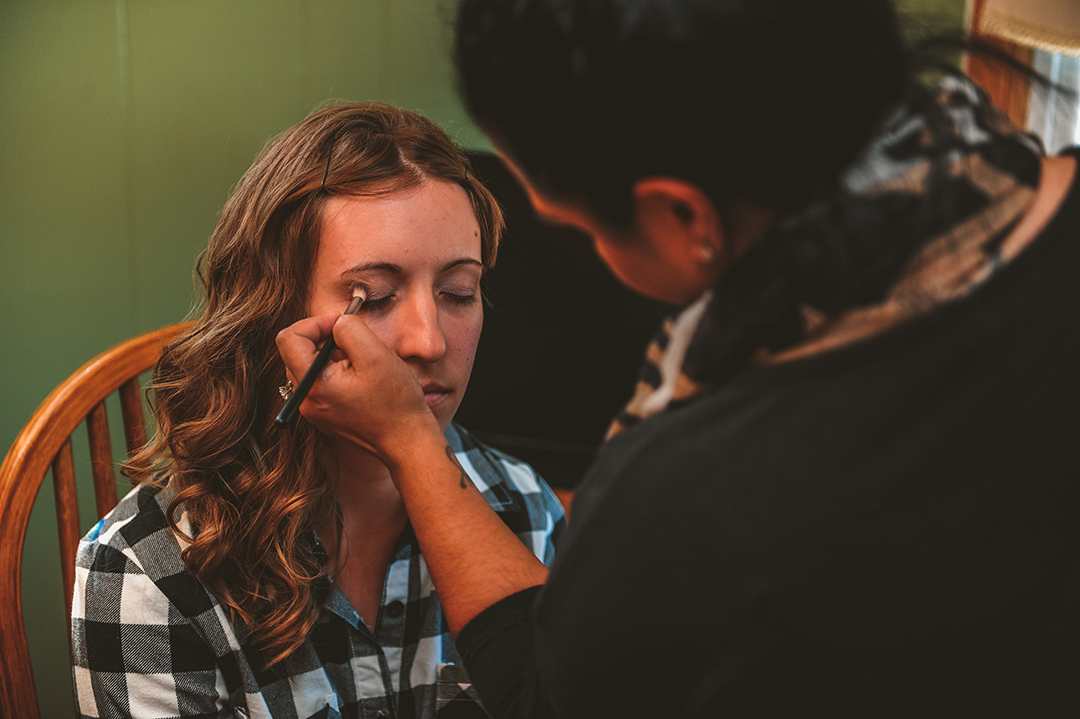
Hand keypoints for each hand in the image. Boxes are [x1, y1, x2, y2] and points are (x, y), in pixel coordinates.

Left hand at [275, 313, 442, 462]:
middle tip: (354, 342)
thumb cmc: (395, 401)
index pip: (289, 338)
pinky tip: (359, 377)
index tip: (341, 324)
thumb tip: (335, 322)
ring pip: (307, 364)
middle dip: (322, 338)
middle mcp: (305, 400)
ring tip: (359, 361)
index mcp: (312, 385)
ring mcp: (312, 409)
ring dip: (330, 354)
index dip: (315, 323)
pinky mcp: (323, 414)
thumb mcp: (375, 354)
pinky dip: (335, 370)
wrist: (406, 441)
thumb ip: (349, 329)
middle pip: (295, 351)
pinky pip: (318, 381)